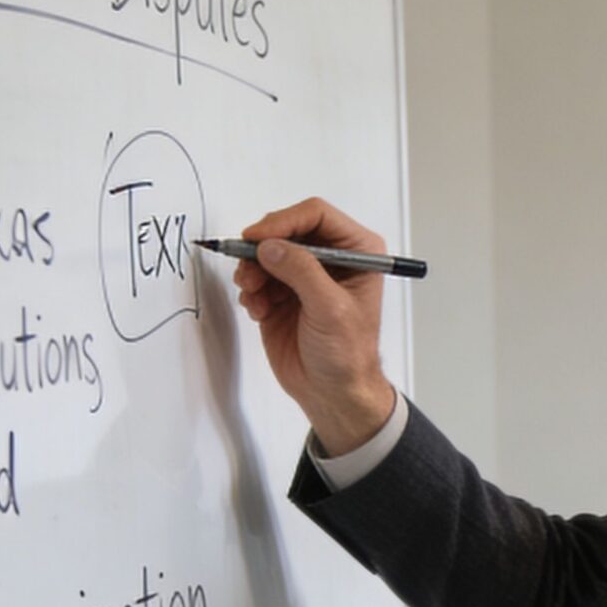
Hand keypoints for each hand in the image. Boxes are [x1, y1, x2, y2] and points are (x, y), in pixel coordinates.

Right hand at [230, 196, 398, 454]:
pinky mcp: (281, 292)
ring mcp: (303, 273)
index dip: (284, 221)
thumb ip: (301, 272)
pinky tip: (259, 312)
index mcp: (358, 250)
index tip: (257, 240)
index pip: (316, 214)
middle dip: (262, 248)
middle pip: (286, 229)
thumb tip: (268, 246)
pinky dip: (251, 291)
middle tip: (248, 272)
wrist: (330, 391)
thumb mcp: (330, 309)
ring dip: (252, 271)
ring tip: (254, 298)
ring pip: (266, 252)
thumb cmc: (345, 352)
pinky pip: (256, 276)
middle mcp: (330, 256)